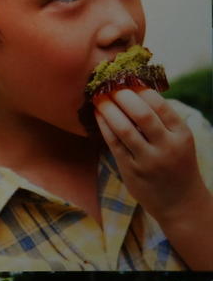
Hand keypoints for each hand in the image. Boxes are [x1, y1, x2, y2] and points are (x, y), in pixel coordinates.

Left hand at [98, 88, 212, 223]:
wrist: (181, 203)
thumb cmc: (176, 164)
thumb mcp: (179, 140)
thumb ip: (162, 119)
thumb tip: (134, 87)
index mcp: (182, 135)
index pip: (160, 105)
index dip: (139, 88)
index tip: (125, 77)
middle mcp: (167, 147)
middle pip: (142, 114)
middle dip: (122, 95)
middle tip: (108, 84)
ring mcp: (149, 160)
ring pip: (124, 128)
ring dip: (108, 109)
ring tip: (98, 96)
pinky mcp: (132, 170)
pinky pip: (113, 143)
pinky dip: (104, 125)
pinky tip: (98, 114)